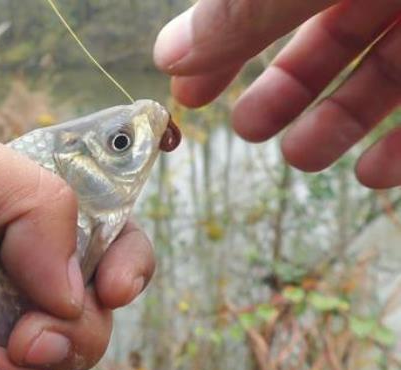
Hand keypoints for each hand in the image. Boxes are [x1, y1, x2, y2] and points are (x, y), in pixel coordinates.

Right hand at [153, 0, 400, 187]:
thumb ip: (241, 11)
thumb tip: (168, 56)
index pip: (264, 4)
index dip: (224, 46)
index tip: (190, 93)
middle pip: (331, 39)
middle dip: (284, 92)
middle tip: (248, 130)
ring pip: (387, 77)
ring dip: (338, 123)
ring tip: (301, 157)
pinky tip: (370, 174)